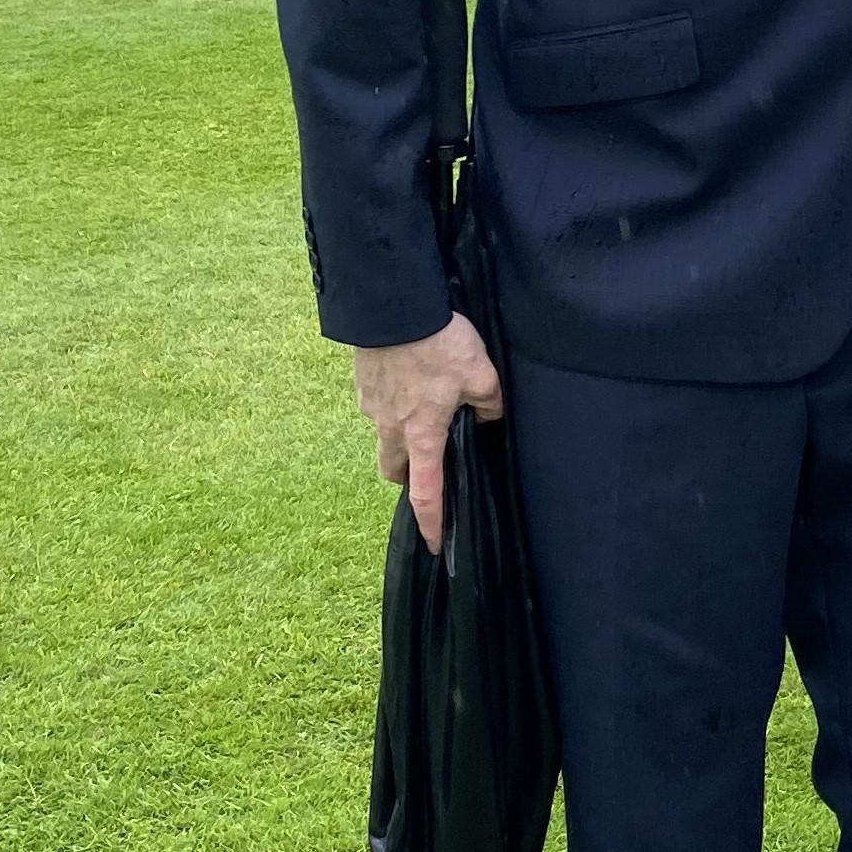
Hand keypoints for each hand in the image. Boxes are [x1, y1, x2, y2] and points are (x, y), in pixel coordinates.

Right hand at [354, 313, 504, 553]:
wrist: (392, 307)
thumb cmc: (437, 344)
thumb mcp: (480, 372)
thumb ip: (489, 401)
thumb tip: (489, 414)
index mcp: (422, 435)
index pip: (425, 493)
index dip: (432, 523)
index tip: (436, 544)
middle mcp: (390, 428)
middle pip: (394, 468)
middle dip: (408, 476)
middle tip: (429, 465)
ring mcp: (371, 405)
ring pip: (384, 434)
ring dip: (401, 433)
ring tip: (425, 408)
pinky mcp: (363, 382)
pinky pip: (377, 404)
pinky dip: (392, 402)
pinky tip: (410, 379)